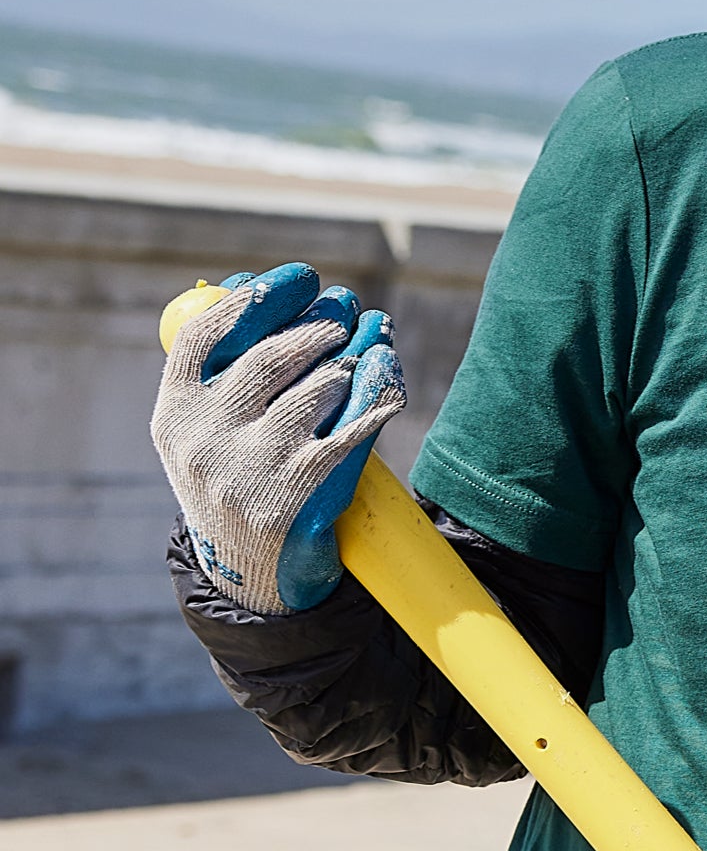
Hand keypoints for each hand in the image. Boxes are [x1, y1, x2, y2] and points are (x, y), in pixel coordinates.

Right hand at [151, 263, 404, 614]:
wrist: (252, 573)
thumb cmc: (236, 482)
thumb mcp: (206, 433)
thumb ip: (221, 373)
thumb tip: (252, 288)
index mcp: (174, 414)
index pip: (206, 336)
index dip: (256, 298)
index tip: (298, 277)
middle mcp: (206, 440)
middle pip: (270, 356)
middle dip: (318, 322)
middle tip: (348, 303)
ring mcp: (254, 468)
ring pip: (317, 388)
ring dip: (352, 354)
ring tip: (372, 337)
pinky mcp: (303, 493)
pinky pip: (352, 428)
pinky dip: (376, 393)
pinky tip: (388, 373)